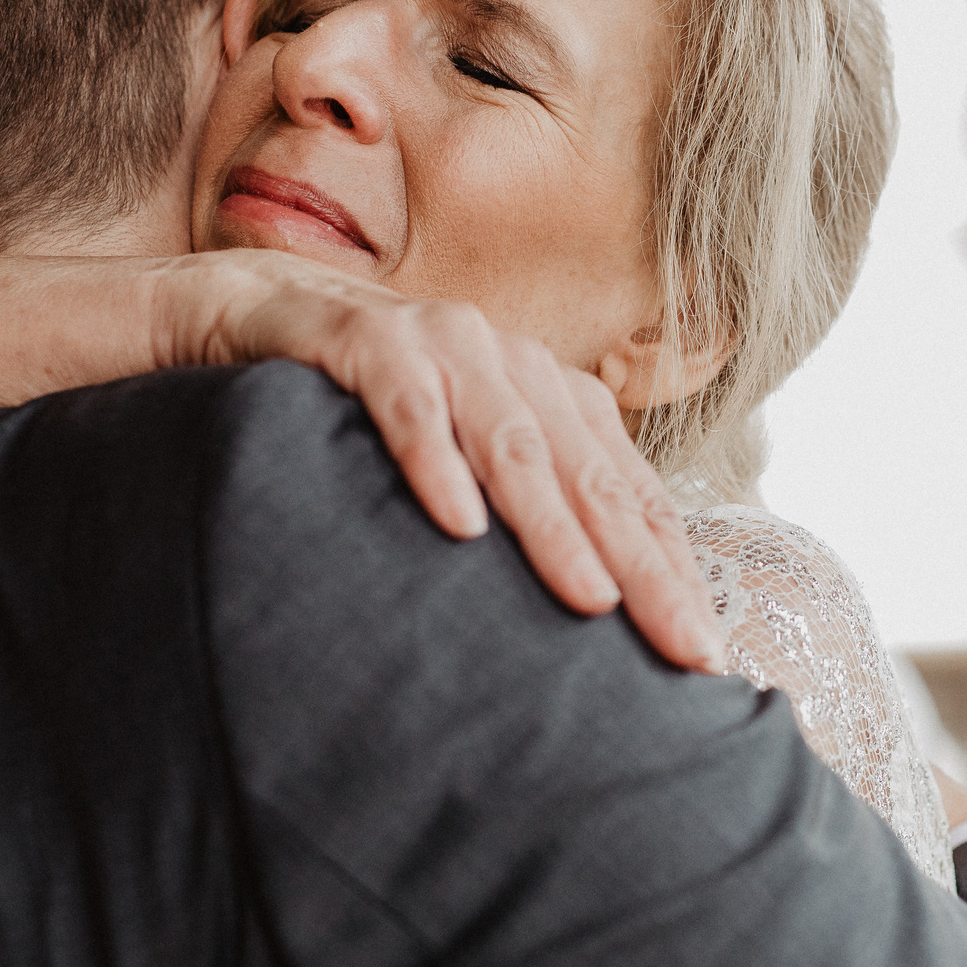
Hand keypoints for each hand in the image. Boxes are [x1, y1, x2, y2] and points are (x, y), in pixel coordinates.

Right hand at [169, 251, 723, 672]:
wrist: (256, 312)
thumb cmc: (372, 406)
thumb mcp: (462, 459)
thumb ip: (524, 510)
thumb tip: (595, 613)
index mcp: (550, 394)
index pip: (629, 491)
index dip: (674, 569)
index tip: (709, 654)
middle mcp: (512, 362)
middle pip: (593, 476)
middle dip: (644, 568)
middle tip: (685, 648)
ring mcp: (442, 343)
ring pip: (512, 443)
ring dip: (553, 526)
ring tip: (591, 600)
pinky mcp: (364, 340)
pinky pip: (408, 405)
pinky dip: (436, 463)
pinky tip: (459, 526)